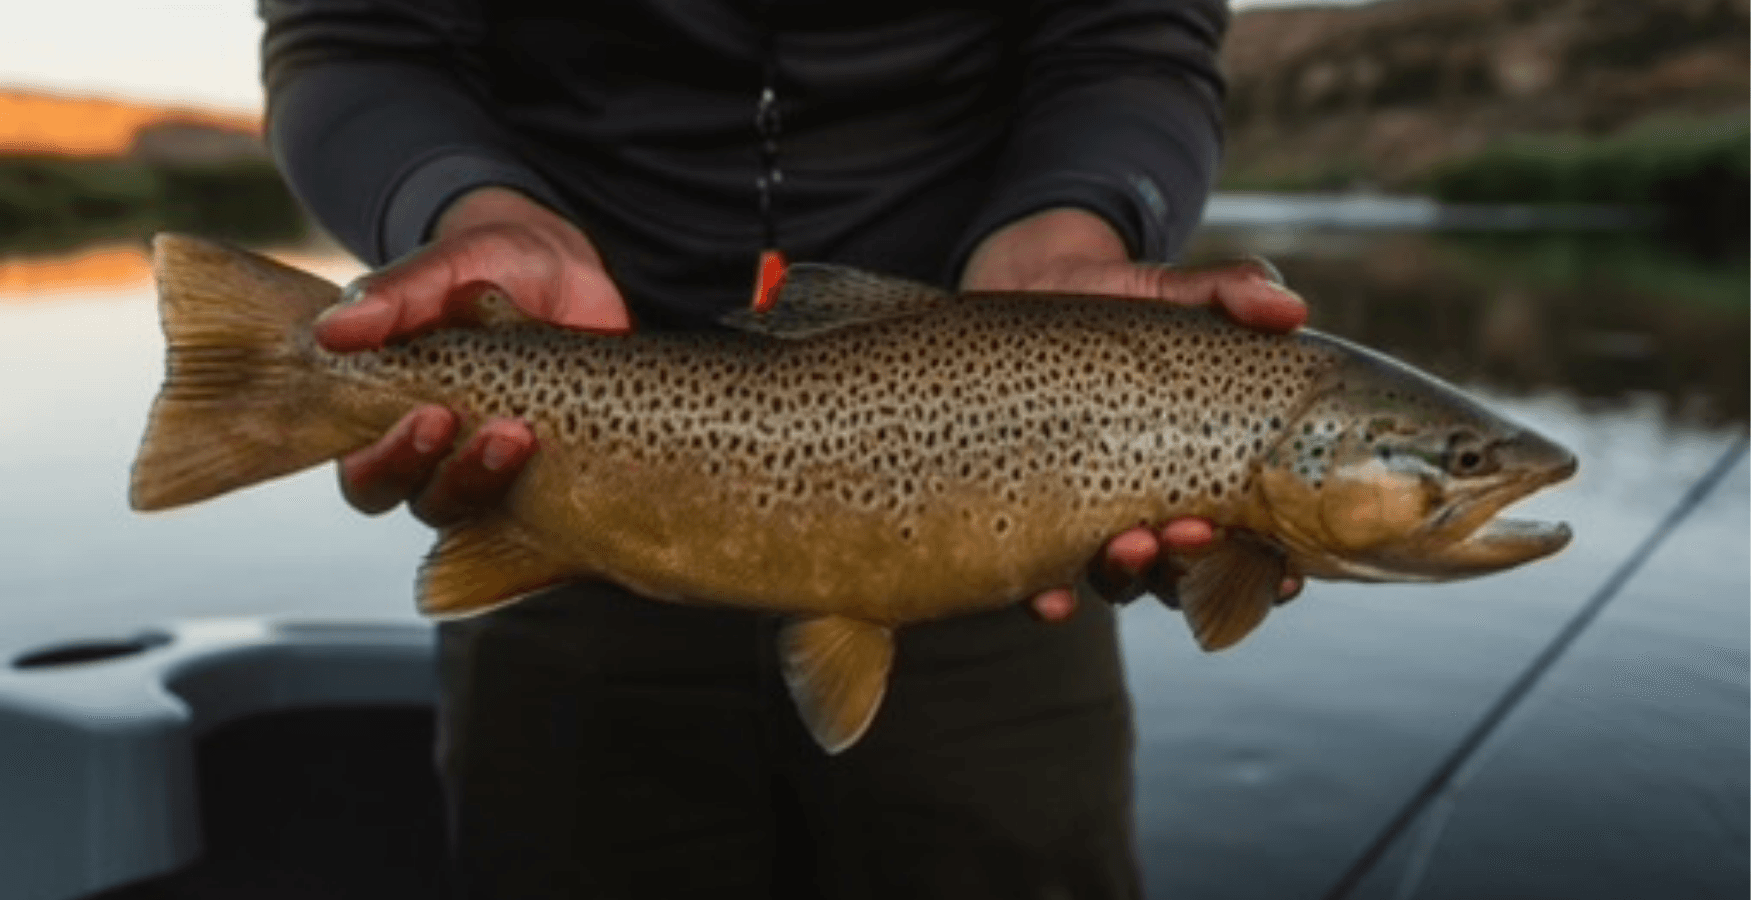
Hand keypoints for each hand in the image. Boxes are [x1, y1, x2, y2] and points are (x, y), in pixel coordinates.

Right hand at [325, 187, 629, 525]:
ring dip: (501, 478)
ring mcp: (495, 467)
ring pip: (485, 506)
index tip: (431, 417)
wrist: (559, 267)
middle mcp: (437, 456)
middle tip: (497, 431)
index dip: (391, 460)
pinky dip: (558, 478)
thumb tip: (330, 330)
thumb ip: (390, 296)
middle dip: (458, 474)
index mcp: (387, 419)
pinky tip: (571, 447)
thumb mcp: (441, 267)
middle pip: (427, 501)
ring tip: (525, 434)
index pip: (367, 473)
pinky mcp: (551, 466)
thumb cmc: (482, 269)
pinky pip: (549, 497)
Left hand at [960, 209, 1308, 620]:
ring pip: (1120, 581)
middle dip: (1196, 564)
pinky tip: (1053, 598)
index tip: (1290, 569)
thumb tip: (1290, 309)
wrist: (1030, 288)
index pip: (1254, 541)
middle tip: (1196, 532)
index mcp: (1206, 472)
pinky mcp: (1030, 514)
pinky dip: (1050, 598)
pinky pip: (1040, 578)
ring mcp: (1092, 519)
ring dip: (1132, 575)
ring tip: (1134, 543)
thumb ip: (1233, 293)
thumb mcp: (1179, 293)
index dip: (1276, 570)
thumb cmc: (1123, 305)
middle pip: (1188, 572)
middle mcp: (1154, 511)